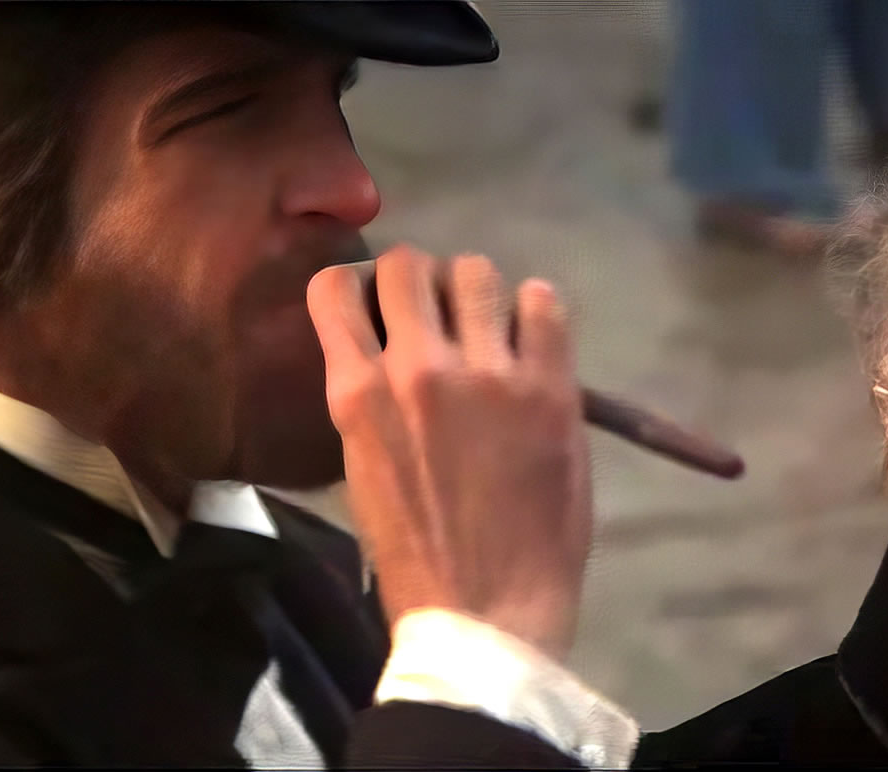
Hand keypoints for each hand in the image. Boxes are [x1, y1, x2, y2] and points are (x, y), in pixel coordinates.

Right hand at [305, 246, 592, 658]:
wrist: (486, 610)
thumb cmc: (416, 554)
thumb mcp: (363, 468)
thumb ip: (370, 398)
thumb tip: (384, 347)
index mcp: (357, 393)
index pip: (337, 287)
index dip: (361, 286)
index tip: (381, 305)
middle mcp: (417, 367)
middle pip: (411, 265)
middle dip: (422, 281)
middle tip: (442, 315)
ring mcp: (489, 374)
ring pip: (478, 272)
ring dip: (480, 294)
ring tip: (491, 329)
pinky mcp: (550, 387)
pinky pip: (543, 302)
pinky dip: (537, 311)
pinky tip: (533, 342)